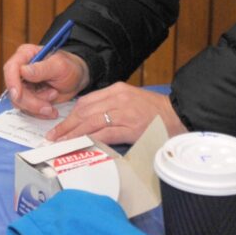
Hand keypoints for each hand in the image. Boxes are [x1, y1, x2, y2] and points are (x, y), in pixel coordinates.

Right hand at [3, 44, 88, 117]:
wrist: (77, 79)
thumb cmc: (70, 67)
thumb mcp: (59, 66)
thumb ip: (41, 68)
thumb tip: (23, 71)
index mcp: (25, 55)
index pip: (11, 68)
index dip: (12, 82)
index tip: (18, 95)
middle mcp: (20, 70)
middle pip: (14, 89)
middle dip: (30, 101)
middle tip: (48, 107)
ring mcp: (24, 84)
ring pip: (20, 101)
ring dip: (37, 107)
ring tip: (53, 102)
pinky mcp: (28, 97)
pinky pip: (27, 109)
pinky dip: (39, 112)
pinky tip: (52, 109)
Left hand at [45, 82, 187, 144]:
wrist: (181, 114)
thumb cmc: (157, 112)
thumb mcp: (131, 101)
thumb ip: (112, 106)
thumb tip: (92, 120)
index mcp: (116, 90)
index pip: (86, 102)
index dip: (71, 115)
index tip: (61, 125)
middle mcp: (117, 98)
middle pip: (84, 111)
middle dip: (67, 125)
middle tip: (53, 136)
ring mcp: (124, 112)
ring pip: (90, 122)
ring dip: (73, 134)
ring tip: (61, 143)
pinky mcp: (131, 127)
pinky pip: (105, 133)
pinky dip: (90, 139)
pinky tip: (81, 145)